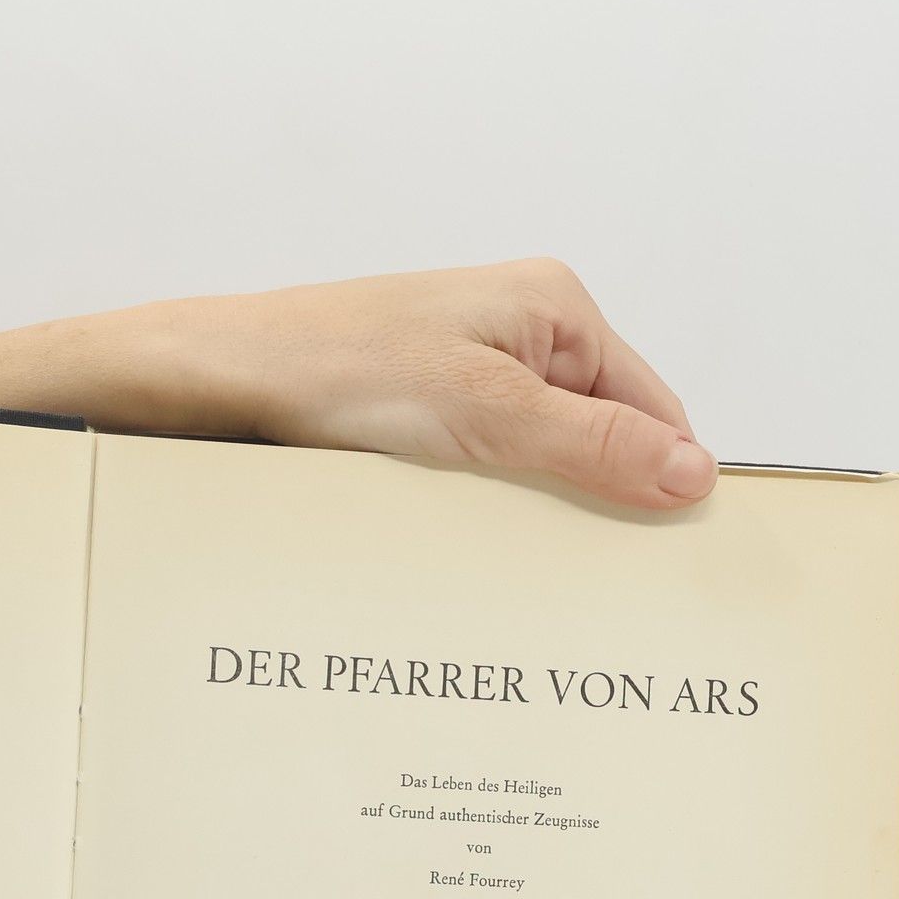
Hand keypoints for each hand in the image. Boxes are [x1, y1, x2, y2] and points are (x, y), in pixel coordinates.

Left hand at [0, 260, 714, 510]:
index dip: (664, 482)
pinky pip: (480, 470)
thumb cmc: (329, 368)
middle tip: (596, 590)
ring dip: (534, 517)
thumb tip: (692, 474)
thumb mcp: (480, 412)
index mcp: (551, 308)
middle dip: (597, 507)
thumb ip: (588, 444)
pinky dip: (482, 512)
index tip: (664, 561)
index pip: (654, 408)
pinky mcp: (416, 409)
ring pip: (537, 461)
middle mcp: (515, 333)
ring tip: (526, 578)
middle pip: (598, 437)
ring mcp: (463, 372)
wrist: (206, 379)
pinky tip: (468, 554)